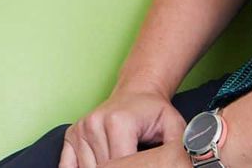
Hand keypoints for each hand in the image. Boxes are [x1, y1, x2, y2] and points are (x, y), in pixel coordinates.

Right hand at [58, 87, 183, 167]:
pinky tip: (97, 165)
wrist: (136, 92)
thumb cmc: (153, 111)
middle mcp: (94, 123)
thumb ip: (178, 146)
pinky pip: (68, 166)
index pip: (121, 166)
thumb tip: (183, 163)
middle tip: (134, 164)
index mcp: (118, 122)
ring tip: (119, 160)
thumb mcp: (173, 125)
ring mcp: (80, 129)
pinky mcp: (71, 134)